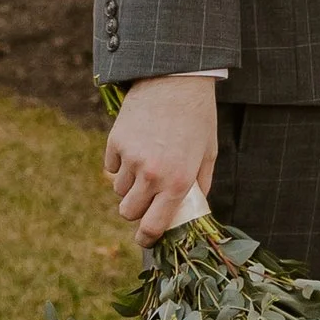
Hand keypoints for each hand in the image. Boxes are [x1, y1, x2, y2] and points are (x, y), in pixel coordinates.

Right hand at [106, 72, 220, 246]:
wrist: (176, 80)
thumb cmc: (198, 117)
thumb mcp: (208, 153)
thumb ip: (199, 185)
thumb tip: (191, 209)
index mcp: (177, 182)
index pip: (153, 225)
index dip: (147, 238)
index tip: (145, 240)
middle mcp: (151, 174)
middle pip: (128, 212)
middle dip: (136, 210)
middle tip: (147, 198)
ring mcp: (131, 158)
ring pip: (118, 191)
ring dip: (129, 185)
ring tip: (146, 164)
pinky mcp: (115, 142)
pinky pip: (111, 167)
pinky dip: (120, 164)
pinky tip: (136, 146)